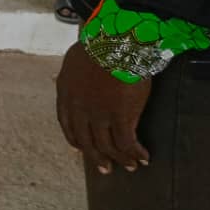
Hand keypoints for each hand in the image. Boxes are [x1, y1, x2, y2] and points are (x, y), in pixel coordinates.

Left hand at [56, 42, 151, 175]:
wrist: (113, 41)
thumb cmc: (98, 43)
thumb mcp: (75, 58)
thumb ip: (76, 74)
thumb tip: (77, 75)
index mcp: (66, 93)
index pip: (67, 124)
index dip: (75, 139)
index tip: (80, 149)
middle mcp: (79, 108)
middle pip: (86, 141)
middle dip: (96, 157)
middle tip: (105, 168)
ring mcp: (99, 115)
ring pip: (108, 146)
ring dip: (120, 159)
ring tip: (130, 166)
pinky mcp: (121, 117)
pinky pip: (127, 143)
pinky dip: (135, 153)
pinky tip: (144, 157)